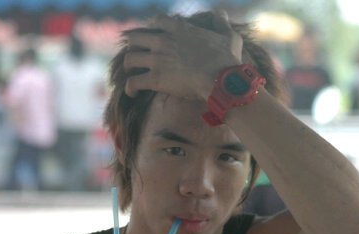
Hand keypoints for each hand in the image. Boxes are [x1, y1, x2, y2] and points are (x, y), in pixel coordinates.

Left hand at [123, 12, 242, 100]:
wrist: (221, 80)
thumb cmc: (227, 61)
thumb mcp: (229, 36)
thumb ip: (222, 23)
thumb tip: (221, 14)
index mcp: (179, 29)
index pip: (157, 22)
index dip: (152, 30)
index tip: (153, 40)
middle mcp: (163, 40)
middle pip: (135, 38)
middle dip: (134, 48)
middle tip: (137, 59)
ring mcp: (157, 59)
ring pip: (129, 59)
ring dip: (129, 68)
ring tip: (131, 76)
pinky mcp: (155, 79)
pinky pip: (132, 82)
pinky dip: (129, 88)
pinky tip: (132, 93)